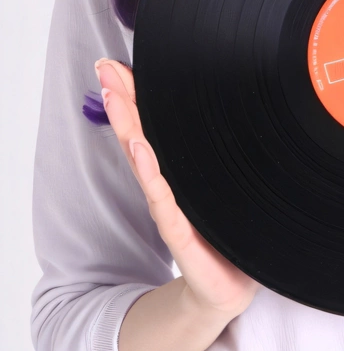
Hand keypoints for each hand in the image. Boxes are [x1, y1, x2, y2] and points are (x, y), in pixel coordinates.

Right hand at [95, 58, 260, 319]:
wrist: (229, 284)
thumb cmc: (223, 226)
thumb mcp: (216, 178)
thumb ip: (210, 146)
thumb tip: (219, 104)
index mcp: (173, 170)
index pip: (147, 125)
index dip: (130, 95)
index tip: (113, 66)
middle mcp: (166, 185)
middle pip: (138, 136)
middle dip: (122, 103)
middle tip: (106, 71)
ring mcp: (171, 208)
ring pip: (146, 164)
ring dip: (130, 132)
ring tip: (118, 104)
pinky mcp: (182, 233)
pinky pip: (166, 203)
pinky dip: (153, 177)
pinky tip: (143, 155)